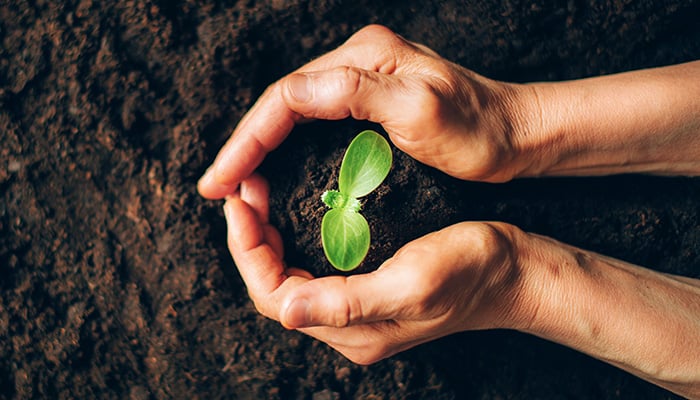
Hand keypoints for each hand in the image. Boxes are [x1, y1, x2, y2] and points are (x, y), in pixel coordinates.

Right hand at [198, 24, 534, 198]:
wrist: (517, 135)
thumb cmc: (479, 130)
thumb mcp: (421, 110)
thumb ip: (357, 94)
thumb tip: (293, 92)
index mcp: (363, 59)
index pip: (286, 96)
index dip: (248, 138)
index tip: (222, 179)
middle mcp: (358, 63)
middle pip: (282, 103)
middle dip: (245, 145)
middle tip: (216, 187)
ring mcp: (365, 82)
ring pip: (294, 114)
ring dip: (260, 148)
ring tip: (235, 184)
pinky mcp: (372, 104)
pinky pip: (315, 124)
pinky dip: (288, 149)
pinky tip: (275, 171)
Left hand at [224, 174, 528, 363]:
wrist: (512, 271)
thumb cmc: (470, 272)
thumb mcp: (412, 283)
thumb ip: (348, 303)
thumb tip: (286, 310)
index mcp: (353, 331)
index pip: (275, 295)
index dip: (248, 249)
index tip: (239, 202)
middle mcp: (348, 327)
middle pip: (275, 286)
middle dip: (251, 240)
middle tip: (244, 191)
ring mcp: (357, 310)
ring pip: (290, 276)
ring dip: (268, 237)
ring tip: (260, 194)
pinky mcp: (368, 288)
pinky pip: (313, 267)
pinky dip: (294, 238)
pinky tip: (294, 210)